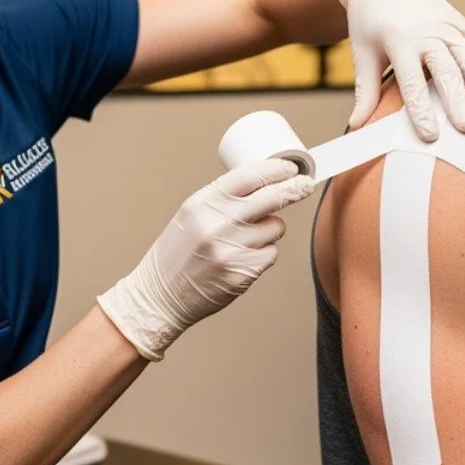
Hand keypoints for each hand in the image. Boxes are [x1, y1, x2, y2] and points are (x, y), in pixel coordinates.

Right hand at [97, 158, 315, 360]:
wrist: (159, 295)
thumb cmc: (177, 252)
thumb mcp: (192, 214)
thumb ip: (223, 199)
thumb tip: (265, 184)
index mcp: (203, 203)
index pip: (249, 176)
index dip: (276, 169)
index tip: (291, 168)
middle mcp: (217, 224)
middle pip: (271, 198)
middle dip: (294, 189)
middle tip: (305, 185)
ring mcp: (231, 250)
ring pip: (275, 228)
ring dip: (269, 230)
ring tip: (244, 239)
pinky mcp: (242, 273)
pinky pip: (271, 254)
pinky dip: (263, 254)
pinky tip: (243, 258)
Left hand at [338, 0, 464, 140]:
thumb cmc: (369, 21)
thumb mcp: (363, 53)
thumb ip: (366, 90)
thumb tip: (357, 125)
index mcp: (399, 41)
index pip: (412, 81)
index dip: (421, 109)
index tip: (430, 135)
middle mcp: (426, 31)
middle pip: (445, 70)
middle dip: (457, 101)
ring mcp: (445, 24)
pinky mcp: (457, 20)